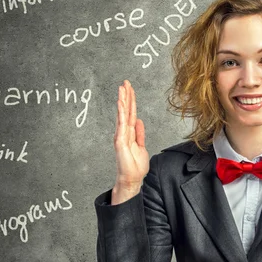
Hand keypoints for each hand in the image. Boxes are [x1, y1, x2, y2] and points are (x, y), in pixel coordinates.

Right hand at [112, 80, 149, 203]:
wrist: (132, 178)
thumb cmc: (135, 166)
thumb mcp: (141, 146)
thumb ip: (140, 133)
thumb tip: (139, 121)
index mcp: (130, 133)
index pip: (131, 113)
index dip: (131, 101)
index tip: (130, 89)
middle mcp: (124, 132)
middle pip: (126, 111)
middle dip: (126, 96)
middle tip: (126, 82)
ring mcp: (121, 135)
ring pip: (123, 114)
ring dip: (123, 100)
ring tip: (122, 88)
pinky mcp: (120, 140)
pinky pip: (121, 123)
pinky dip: (121, 112)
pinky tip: (120, 103)